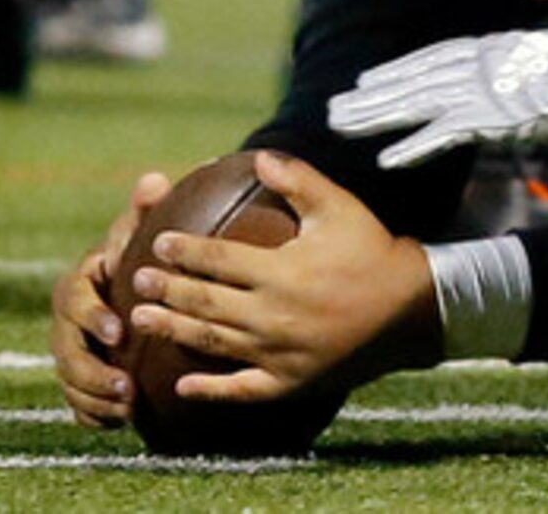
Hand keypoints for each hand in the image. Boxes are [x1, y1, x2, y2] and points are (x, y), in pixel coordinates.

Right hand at [52, 170, 170, 428]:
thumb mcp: (145, 232)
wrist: (142, 289)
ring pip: (68, 379)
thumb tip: (154, 180)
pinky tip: (118, 421)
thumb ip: (146, 212)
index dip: (92, 316)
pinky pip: (76, 403)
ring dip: (94, 395)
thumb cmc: (144, 256)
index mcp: (82, 281)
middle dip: (91, 370)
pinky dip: (92, 414)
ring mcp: (72, 350)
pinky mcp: (81, 379)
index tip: (118, 331)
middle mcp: (69, 319)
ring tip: (127, 405)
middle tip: (124, 385)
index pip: (74, 298)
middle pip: (64, 348)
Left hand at [128, 153, 437, 402]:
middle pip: (206, 301)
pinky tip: (182, 387)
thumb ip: (297, 180)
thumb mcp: (339, 207)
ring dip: (174, 330)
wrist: (411, 310)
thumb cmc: (371, 251)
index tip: (157, 242)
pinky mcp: (290, 381)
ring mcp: (280, 353)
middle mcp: (274, 315)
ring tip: (139, 320)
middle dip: (167, 289)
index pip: (219, 260)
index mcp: (282, 272)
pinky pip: (243, 389)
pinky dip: (211, 390)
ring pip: (214, 342)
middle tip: (136, 280)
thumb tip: (258, 156)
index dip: (184, 250)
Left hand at [328, 2, 547, 168]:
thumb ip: (530, 58)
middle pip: (410, 81)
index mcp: (486, 50)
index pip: (428, 61)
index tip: (364, 82)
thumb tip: (522, 62)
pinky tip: (386, 160)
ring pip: (414, 104)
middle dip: (371, 97)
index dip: (394, 73)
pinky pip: (442, 136)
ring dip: (375, 117)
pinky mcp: (489, 118)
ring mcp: (478, 92)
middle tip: (333, 110)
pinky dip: (413, 147)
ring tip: (340, 126)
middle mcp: (473, 68)